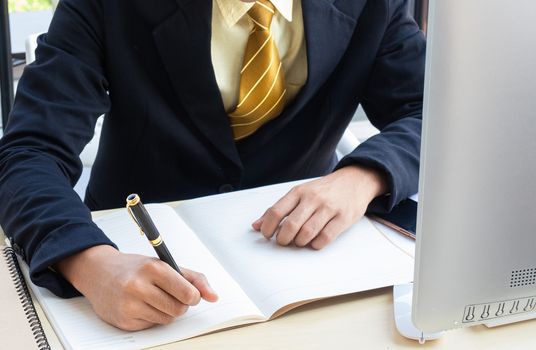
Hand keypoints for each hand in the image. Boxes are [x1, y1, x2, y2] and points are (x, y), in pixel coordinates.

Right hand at [56, 245, 217, 330]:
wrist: (99, 272)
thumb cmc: (135, 267)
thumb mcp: (164, 264)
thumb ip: (193, 278)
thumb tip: (213, 296)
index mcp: (153, 268)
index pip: (188, 293)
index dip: (193, 296)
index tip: (190, 294)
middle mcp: (139, 286)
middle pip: (179, 309)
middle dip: (180, 304)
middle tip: (170, 295)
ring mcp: (129, 305)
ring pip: (167, 319)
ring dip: (166, 312)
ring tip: (154, 298)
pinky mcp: (123, 321)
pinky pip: (151, 326)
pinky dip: (151, 318)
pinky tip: (141, 305)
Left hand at [252, 165, 387, 248]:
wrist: (354, 180)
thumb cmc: (324, 190)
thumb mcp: (300, 193)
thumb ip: (279, 209)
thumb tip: (256, 226)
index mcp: (298, 192)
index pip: (276, 211)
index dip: (267, 228)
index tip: (267, 235)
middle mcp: (313, 199)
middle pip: (291, 225)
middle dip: (283, 239)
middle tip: (284, 241)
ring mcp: (329, 208)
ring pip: (307, 233)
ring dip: (299, 242)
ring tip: (300, 241)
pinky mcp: (343, 218)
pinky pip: (325, 238)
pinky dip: (316, 245)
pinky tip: (314, 242)